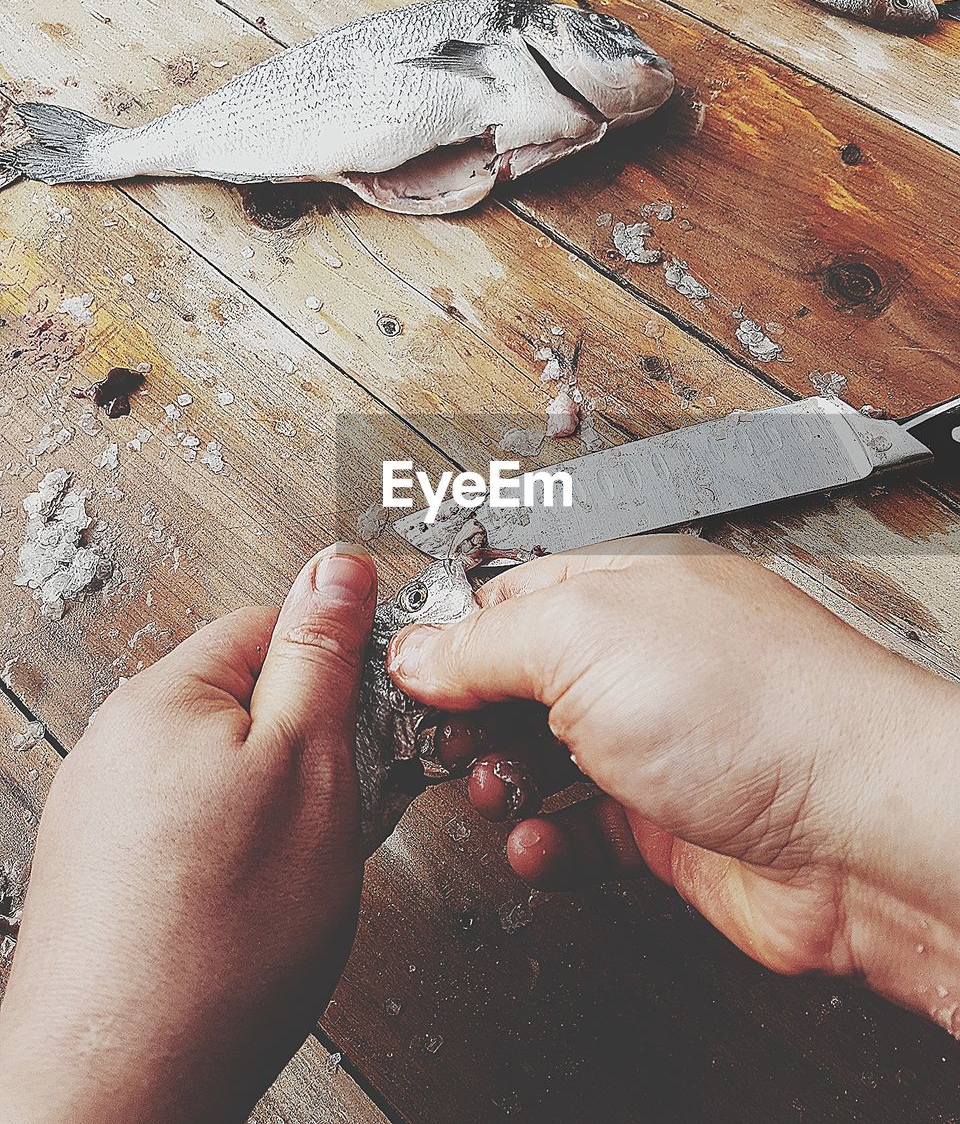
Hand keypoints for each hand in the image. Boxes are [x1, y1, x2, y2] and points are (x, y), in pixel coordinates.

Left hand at [0, 544, 376, 1123]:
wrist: (121, 1086)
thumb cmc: (218, 942)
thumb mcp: (308, 768)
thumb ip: (321, 657)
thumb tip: (336, 568)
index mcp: (162, 697)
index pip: (268, 626)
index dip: (334, 666)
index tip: (369, 712)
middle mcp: (117, 743)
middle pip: (244, 700)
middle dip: (308, 744)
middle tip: (340, 807)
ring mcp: (103, 809)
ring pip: (223, 768)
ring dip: (275, 801)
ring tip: (294, 869)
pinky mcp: (103, 868)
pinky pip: (190, 824)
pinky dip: (234, 849)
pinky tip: (252, 902)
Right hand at [389, 535, 959, 1029]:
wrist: (858, 830)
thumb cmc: (755, 708)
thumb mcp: (583, 638)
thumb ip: (486, 640)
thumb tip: (417, 649)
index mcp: (620, 589)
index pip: (507, 598)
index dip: (447, 635)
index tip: (400, 675)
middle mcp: (637, 660)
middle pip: (515, 683)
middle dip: (467, 717)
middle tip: (445, 743)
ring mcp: (653, 743)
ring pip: (539, 760)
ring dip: (500, 782)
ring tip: (499, 791)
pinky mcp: (663, 824)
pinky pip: (577, 831)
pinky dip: (545, 843)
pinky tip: (541, 844)